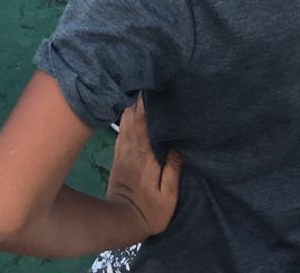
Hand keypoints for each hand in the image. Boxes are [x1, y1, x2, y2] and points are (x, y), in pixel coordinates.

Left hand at [107, 96, 181, 237]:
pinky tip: (138, 105)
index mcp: (143, 152)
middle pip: (131, 110)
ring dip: (135, 100)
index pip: (142, 118)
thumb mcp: (168, 196)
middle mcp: (130, 144)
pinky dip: (130, 110)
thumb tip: (180, 144)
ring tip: (149, 88)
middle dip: (141, 93)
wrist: (121, 220)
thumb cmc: (149, 210)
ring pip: (125, 114)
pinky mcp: (119, 149)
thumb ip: (173, 169)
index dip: (147, 99)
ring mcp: (122, 145)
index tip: (157, 83)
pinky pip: (123, 123)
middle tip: (155, 78)